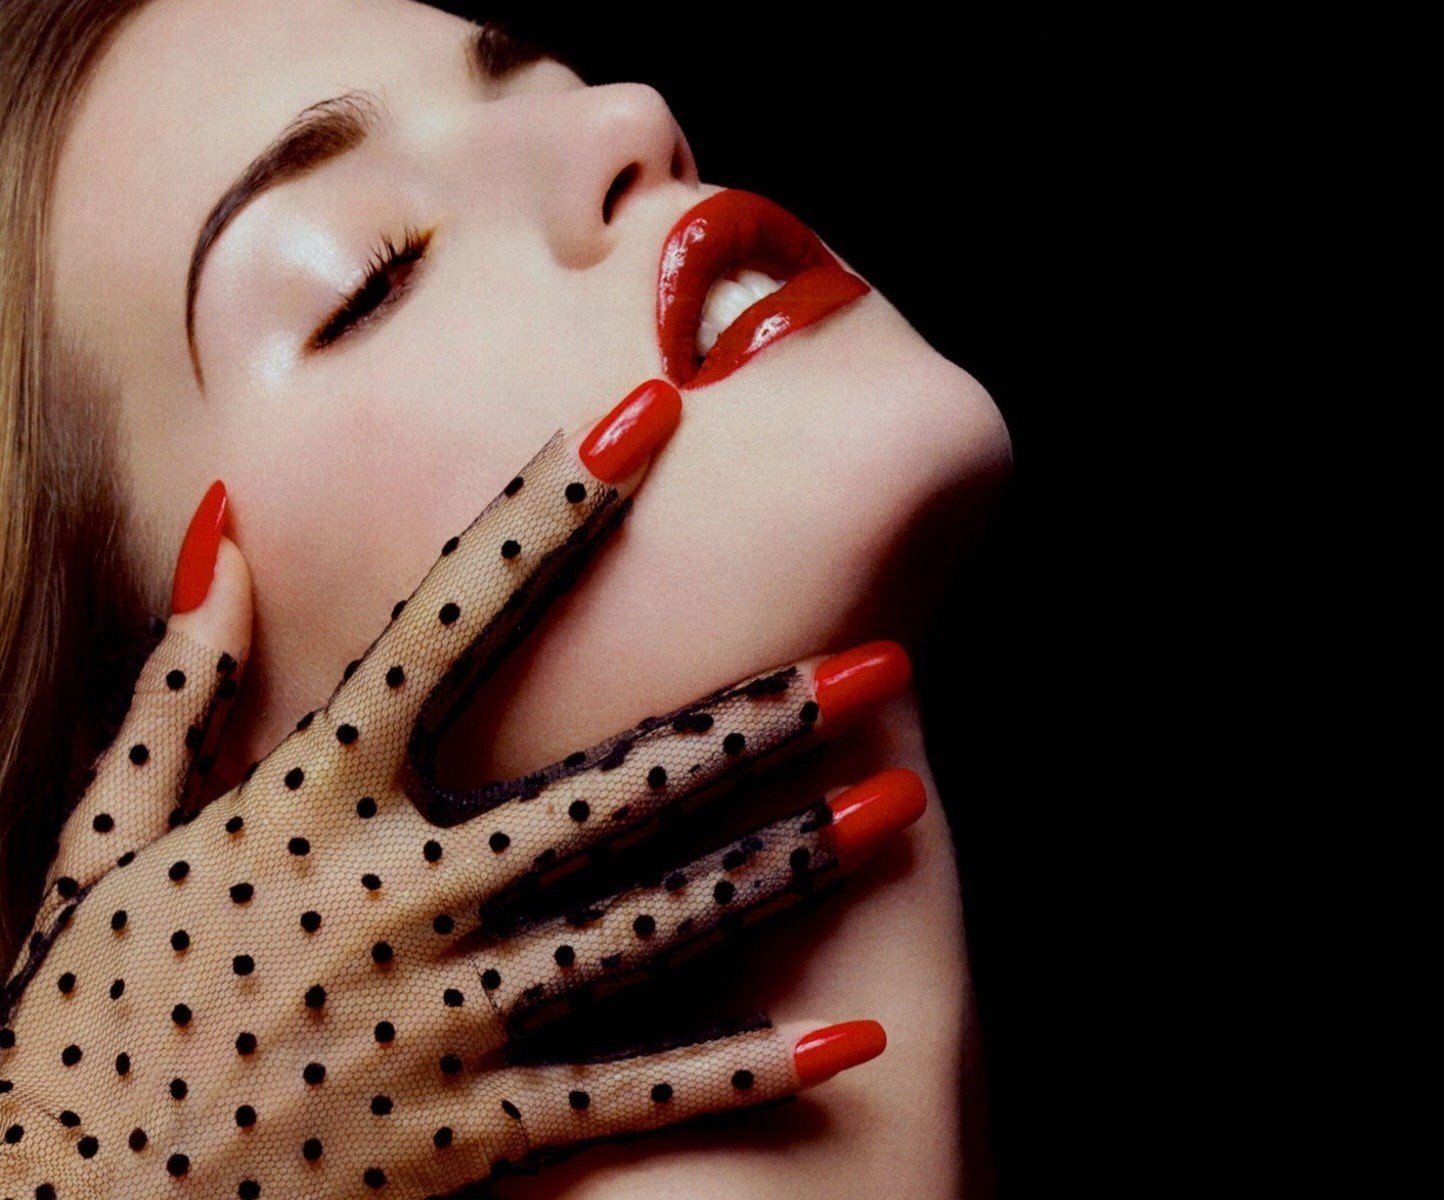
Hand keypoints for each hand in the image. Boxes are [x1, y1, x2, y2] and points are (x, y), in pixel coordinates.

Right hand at [0, 378, 919, 1198]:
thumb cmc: (84, 1027)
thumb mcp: (105, 842)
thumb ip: (179, 689)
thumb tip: (223, 526)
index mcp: (307, 803)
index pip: (446, 623)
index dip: (549, 510)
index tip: (646, 418)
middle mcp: (396, 897)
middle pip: (611, 784)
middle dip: (752, 718)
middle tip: (882, 660)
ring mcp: (444, 1021)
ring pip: (651, 923)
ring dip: (786, 861)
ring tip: (902, 802)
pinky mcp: (470, 1137)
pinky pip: (630, 1094)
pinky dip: (745, 1067)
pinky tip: (858, 1034)